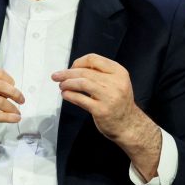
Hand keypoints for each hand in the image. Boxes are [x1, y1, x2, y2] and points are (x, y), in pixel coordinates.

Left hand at [51, 53, 160, 180]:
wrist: (129, 125)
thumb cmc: (118, 102)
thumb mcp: (115, 82)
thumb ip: (99, 73)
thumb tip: (73, 68)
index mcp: (119, 72)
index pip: (93, 59)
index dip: (78, 62)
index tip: (71, 68)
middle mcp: (116, 83)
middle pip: (85, 72)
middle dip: (67, 73)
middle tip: (56, 76)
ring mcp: (109, 97)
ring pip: (82, 83)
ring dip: (67, 83)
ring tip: (61, 85)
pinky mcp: (101, 110)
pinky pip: (80, 99)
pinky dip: (69, 95)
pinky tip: (65, 94)